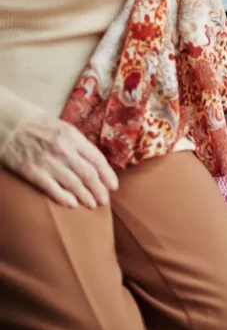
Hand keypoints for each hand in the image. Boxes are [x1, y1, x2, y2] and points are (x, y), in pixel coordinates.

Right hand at [1, 113, 118, 208]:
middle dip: (99, 189)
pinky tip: (72, 204)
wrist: (10, 124)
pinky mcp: (32, 171)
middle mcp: (64, 150)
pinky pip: (51, 187)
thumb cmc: (39, 126)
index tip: (113, 186)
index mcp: (73, 137)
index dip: (107, 175)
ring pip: (73, 183)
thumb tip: (95, 161)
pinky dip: (63, 197)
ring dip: (85, 196)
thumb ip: (79, 144)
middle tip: (104, 200)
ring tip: (92, 205)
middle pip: (88, 174)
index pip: (97, 159)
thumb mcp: (64, 128)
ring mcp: (48, 161)